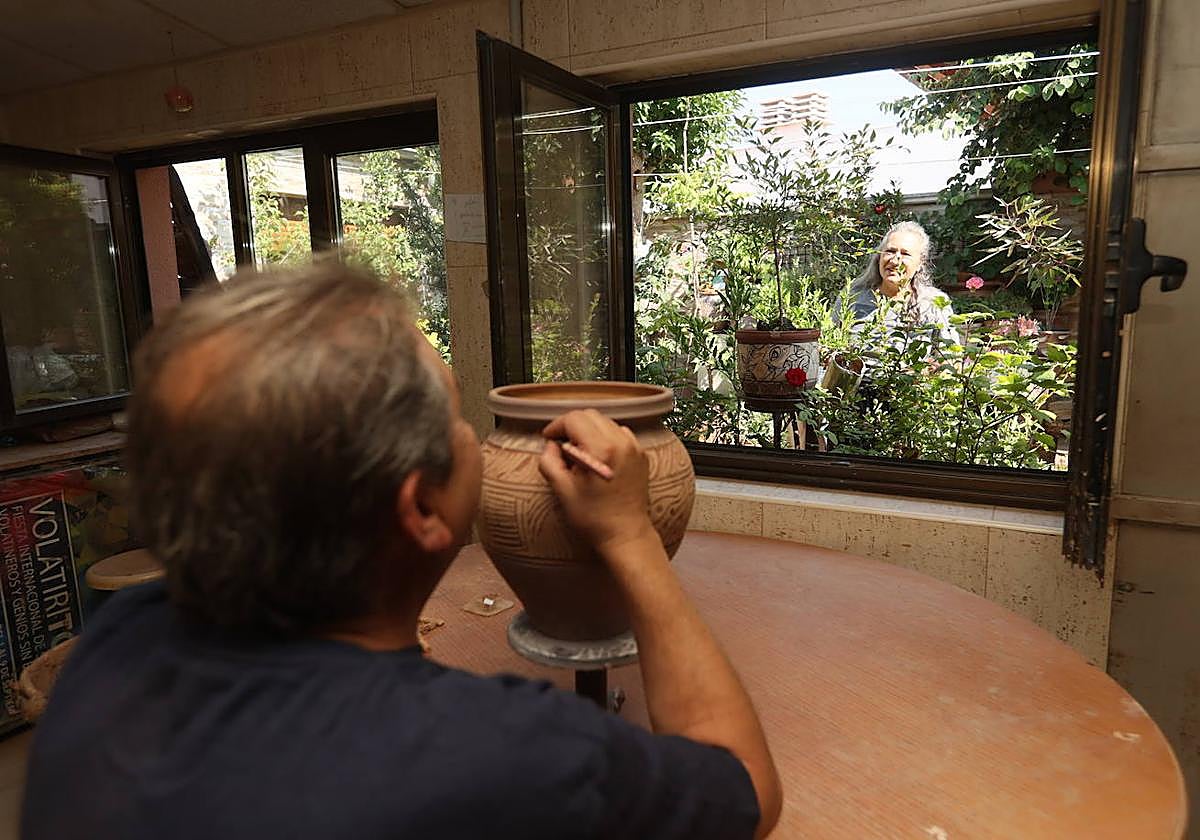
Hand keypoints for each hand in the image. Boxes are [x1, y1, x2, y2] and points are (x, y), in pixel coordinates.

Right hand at [538, 409, 656, 554]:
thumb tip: (551, 445)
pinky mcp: (641, 455)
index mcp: (601, 449)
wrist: (625, 534)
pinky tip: (598, 457)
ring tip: (579, 452)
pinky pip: (620, 434)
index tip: (548, 438)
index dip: (556, 426)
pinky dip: (605, 437)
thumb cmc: (593, 517)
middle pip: (590, 415)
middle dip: (572, 425)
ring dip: (589, 430)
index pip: (574, 419)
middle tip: (561, 444)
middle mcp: (621, 443)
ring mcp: (635, 448)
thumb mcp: (562, 490)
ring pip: (606, 422)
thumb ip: (550, 461)